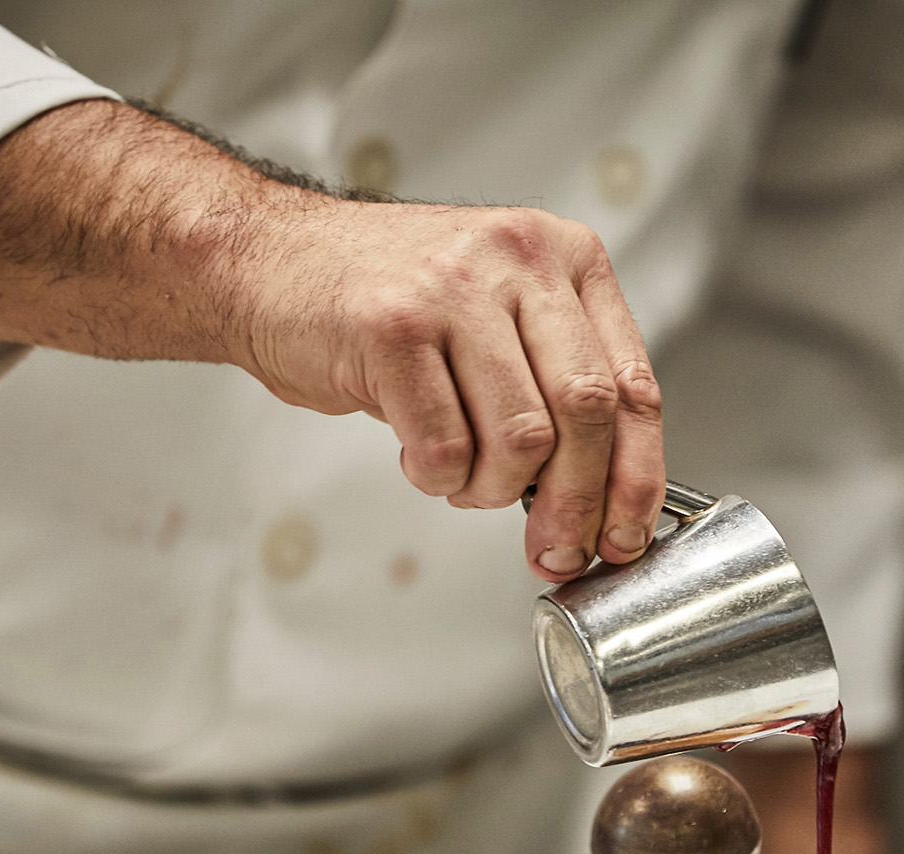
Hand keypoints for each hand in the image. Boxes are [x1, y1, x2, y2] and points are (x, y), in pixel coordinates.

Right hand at [231, 199, 663, 581]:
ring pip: (522, 438)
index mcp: (566, 257)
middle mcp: (520, 261)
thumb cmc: (385, 301)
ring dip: (492, 489)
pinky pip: (446, 446)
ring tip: (462, 479)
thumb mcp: (497, 318)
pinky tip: (419, 457)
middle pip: (587, 414)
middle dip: (574, 503)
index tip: (623, 535)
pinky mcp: (392, 327)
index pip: (632, 385)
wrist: (267, 260)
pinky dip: (438, 477)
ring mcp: (456, 289)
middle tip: (552, 546)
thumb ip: (555, 384)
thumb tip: (603, 497)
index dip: (636, 478)